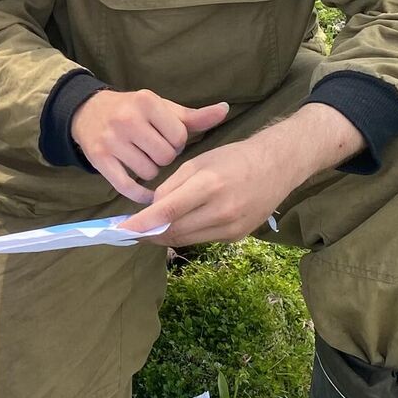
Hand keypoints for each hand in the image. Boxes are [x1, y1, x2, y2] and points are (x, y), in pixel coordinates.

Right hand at [69, 88, 230, 203]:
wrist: (88, 111)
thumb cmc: (133, 110)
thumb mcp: (162, 108)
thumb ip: (194, 116)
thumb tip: (224, 110)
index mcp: (146, 102)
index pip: (178, 136)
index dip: (177, 142)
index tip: (167, 139)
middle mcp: (127, 120)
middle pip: (165, 156)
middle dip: (164, 158)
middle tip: (155, 152)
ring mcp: (111, 141)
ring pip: (148, 172)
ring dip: (151, 171)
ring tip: (144, 160)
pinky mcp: (99, 160)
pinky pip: (127, 186)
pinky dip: (139, 193)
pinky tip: (146, 193)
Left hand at [122, 135, 294, 246]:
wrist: (277, 166)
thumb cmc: (233, 158)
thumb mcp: (198, 162)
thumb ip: (172, 186)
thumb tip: (152, 209)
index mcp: (209, 185)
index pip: (167, 211)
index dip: (142, 223)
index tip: (121, 230)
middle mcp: (221, 210)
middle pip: (174, 230)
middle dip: (149, 233)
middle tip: (129, 231)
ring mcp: (231, 227)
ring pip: (186, 239)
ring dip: (164, 236)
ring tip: (148, 230)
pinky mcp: (237, 236)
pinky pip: (202, 239)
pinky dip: (185, 234)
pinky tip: (176, 226)